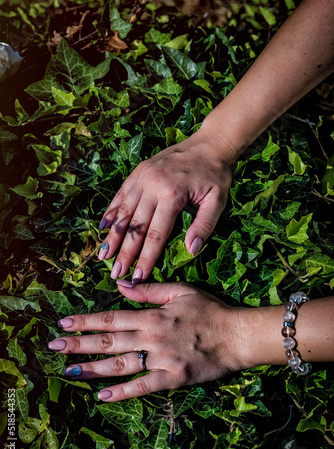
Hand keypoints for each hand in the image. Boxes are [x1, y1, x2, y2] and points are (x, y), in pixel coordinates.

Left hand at [49, 282, 243, 400]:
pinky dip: (122, 392)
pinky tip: (102, 395)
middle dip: (79, 344)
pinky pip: (143, 387)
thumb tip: (120, 286)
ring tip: (69, 370)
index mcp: (152, 315)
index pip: (112, 317)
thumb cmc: (210, 310)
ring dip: (92, 368)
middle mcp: (151, 337)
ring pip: (120, 364)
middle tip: (53, 347)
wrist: (237, 335)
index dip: (86, 321)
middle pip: (109, 341)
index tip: (64, 323)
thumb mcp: (181, 291)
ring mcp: (161, 359)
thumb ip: (149, 290)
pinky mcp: (173, 378)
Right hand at [97, 127, 234, 282]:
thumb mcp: (218, 201)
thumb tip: (190, 251)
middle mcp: (153, 185)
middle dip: (124, 252)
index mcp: (172, 195)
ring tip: (103, 254)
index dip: (146, 259)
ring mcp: (143, 176)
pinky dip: (111, 211)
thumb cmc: (215, 175)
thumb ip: (204, 226)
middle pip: (135, 226)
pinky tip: (103, 227)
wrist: (210, 143)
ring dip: (112, 235)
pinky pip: (121, 193)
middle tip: (115, 273)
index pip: (156, 235)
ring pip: (123, 211)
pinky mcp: (139, 171)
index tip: (138, 277)